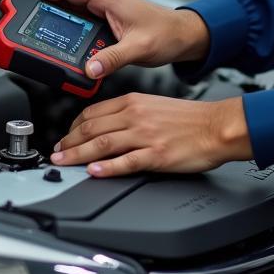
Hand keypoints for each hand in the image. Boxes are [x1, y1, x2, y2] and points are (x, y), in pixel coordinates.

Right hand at [19, 0, 209, 79]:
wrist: (185, 35)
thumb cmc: (167, 34)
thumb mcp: (139, 48)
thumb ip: (113, 58)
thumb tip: (90, 68)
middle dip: (43, 1)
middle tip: (22, 10)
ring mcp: (108, 7)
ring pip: (73, 6)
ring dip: (55, 12)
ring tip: (36, 23)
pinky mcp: (110, 17)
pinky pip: (83, 16)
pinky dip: (69, 22)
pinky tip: (63, 35)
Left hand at [50, 93, 252, 176]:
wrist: (218, 126)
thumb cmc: (190, 119)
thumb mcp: (154, 105)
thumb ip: (129, 113)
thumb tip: (107, 125)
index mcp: (134, 102)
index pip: (92, 113)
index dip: (72, 127)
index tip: (64, 137)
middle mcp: (135, 117)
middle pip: (91, 128)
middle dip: (68, 142)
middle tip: (56, 154)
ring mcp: (145, 136)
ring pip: (102, 144)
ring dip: (77, 155)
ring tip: (63, 163)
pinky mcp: (156, 155)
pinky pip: (126, 162)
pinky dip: (107, 167)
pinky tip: (94, 171)